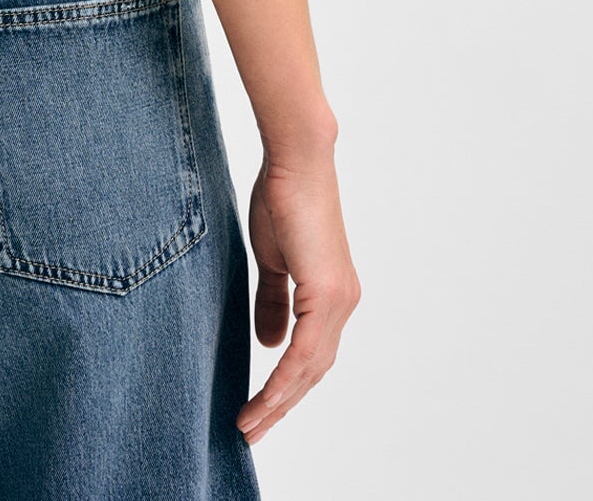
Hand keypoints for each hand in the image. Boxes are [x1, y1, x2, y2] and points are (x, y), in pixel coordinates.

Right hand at [237, 148, 360, 445]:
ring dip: (279, 401)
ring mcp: (338, 299)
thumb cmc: (283, 197)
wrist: (296, 161)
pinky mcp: (327, 292)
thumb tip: (269, 343)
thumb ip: (273, 301)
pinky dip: (285, 377)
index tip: (258, 411)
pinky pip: (305, 350)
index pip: (310, 357)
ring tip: (250, 424)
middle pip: (312, 372)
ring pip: (310, 369)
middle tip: (250, 431)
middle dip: (281, 406)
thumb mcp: (272, 259)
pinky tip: (267, 397)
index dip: (285, 387)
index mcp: (331, 297)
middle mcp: (342, 304)